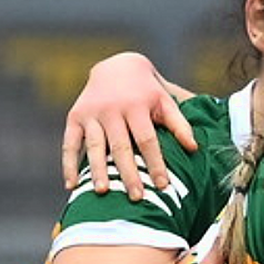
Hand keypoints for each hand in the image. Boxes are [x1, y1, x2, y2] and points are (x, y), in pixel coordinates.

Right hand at [61, 52, 196, 199]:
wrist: (117, 66)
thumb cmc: (148, 92)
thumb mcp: (166, 101)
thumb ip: (180, 124)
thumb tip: (194, 149)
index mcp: (137, 107)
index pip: (148, 140)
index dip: (155, 164)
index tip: (162, 186)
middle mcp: (112, 110)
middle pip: (121, 147)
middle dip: (129, 173)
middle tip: (137, 198)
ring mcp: (91, 114)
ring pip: (94, 146)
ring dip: (98, 170)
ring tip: (103, 192)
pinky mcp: (74, 117)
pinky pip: (69, 143)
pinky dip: (68, 164)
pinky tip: (71, 185)